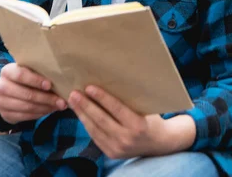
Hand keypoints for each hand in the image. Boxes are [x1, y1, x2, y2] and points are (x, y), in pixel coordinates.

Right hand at [0, 63, 66, 123]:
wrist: (6, 91)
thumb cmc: (23, 77)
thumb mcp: (27, 70)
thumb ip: (38, 71)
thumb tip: (61, 77)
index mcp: (7, 71)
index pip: (21, 75)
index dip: (36, 80)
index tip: (49, 85)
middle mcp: (1, 87)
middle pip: (26, 94)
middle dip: (46, 98)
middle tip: (61, 101)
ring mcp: (1, 103)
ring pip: (27, 107)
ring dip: (45, 108)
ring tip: (59, 106)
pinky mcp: (5, 115)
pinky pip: (25, 116)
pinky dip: (40, 114)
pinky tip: (49, 110)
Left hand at [68, 86, 195, 157]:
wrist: (159, 143)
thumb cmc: (152, 118)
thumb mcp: (145, 107)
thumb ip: (130, 99)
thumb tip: (111, 79)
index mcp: (138, 125)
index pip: (116, 109)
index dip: (101, 97)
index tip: (89, 87)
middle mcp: (127, 138)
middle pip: (101, 120)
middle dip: (86, 106)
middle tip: (74, 93)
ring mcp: (118, 148)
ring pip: (95, 129)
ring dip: (82, 114)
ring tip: (73, 101)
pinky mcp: (111, 153)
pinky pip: (95, 137)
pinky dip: (87, 124)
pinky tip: (80, 114)